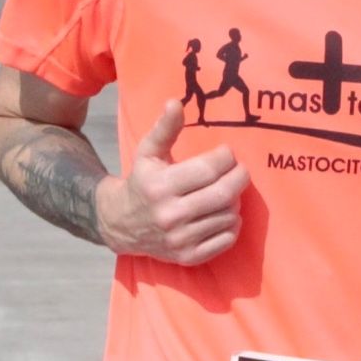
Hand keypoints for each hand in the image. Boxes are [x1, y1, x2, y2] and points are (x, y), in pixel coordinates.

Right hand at [97, 99, 250, 263]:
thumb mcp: (148, 153)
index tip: (226, 153)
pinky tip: (222, 214)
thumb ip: (165, 129)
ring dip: (235, 201)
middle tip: (240, 170)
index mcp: (160, 187)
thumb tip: (175, 102)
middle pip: (224, 194)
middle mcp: (169, 215)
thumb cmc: (141, 182)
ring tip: (226, 191)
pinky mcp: (188, 257)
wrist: (120, 224)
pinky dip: (232, 224)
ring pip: (229, 215)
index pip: (209, 169)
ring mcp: (180, 239)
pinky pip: (227, 239)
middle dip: (239, 177)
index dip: (226, 157)